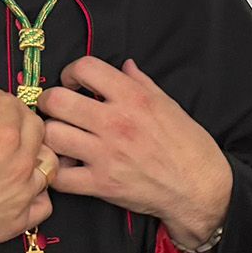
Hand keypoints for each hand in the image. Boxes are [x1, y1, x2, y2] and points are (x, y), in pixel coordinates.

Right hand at [0, 70, 55, 252]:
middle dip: (22, 117)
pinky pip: (45, 203)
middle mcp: (19, 165)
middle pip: (37, 130)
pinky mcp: (17, 222)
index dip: (1, 97)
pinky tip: (23, 185)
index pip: (14, 106)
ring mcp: (22, 196)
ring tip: (19, 148)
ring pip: (49, 165)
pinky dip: (39, 191)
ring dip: (37, 151)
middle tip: (5, 117)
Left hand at [37, 58, 231, 247]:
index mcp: (134, 97)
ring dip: (51, 136)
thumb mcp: (169, 105)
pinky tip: (68, 168)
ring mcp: (106, 154)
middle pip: (57, 100)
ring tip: (62, 139)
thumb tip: (125, 65)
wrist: (200, 188)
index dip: (72, 72)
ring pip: (52, 135)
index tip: (75, 83)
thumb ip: (141, 83)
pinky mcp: (102, 185)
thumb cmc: (189, 146)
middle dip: (51, 102)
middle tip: (58, 110)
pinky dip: (57, 172)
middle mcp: (116, 122)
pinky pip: (60, 177)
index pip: (85, 67)